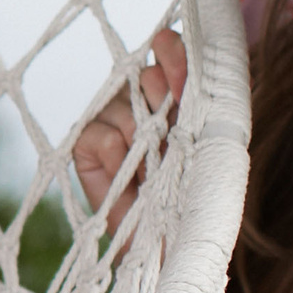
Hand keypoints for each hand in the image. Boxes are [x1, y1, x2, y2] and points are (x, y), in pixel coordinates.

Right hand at [72, 29, 187, 225]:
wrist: (169, 240)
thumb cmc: (192, 192)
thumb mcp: (207, 143)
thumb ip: (199, 106)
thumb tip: (186, 78)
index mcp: (172, 93)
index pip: (170, 52)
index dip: (175, 54)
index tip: (186, 77)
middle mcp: (139, 100)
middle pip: (147, 75)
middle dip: (166, 99)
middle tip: (176, 130)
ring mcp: (110, 119)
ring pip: (124, 106)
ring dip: (145, 139)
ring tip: (155, 169)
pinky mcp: (85, 143)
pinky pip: (101, 135)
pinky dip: (118, 155)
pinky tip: (130, 176)